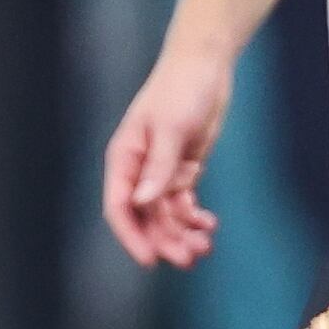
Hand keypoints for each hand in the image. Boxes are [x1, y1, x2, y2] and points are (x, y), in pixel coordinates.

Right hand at [101, 44, 233, 269]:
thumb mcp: (170, 127)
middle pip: (146, 218)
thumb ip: (159, 166)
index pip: (119, 207)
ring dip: (183, 233)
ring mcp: (161, 173)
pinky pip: (184, 205)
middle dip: (165, 240)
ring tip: (205, 245)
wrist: (205, 68)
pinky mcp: (183, 172)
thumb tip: (142, 202)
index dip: (131, 236)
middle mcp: (138, 171)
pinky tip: (209, 224)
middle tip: (190, 258)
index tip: (150, 260)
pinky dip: (195, 218)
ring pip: (166, 216)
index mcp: (124, 159)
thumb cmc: (180, 89)